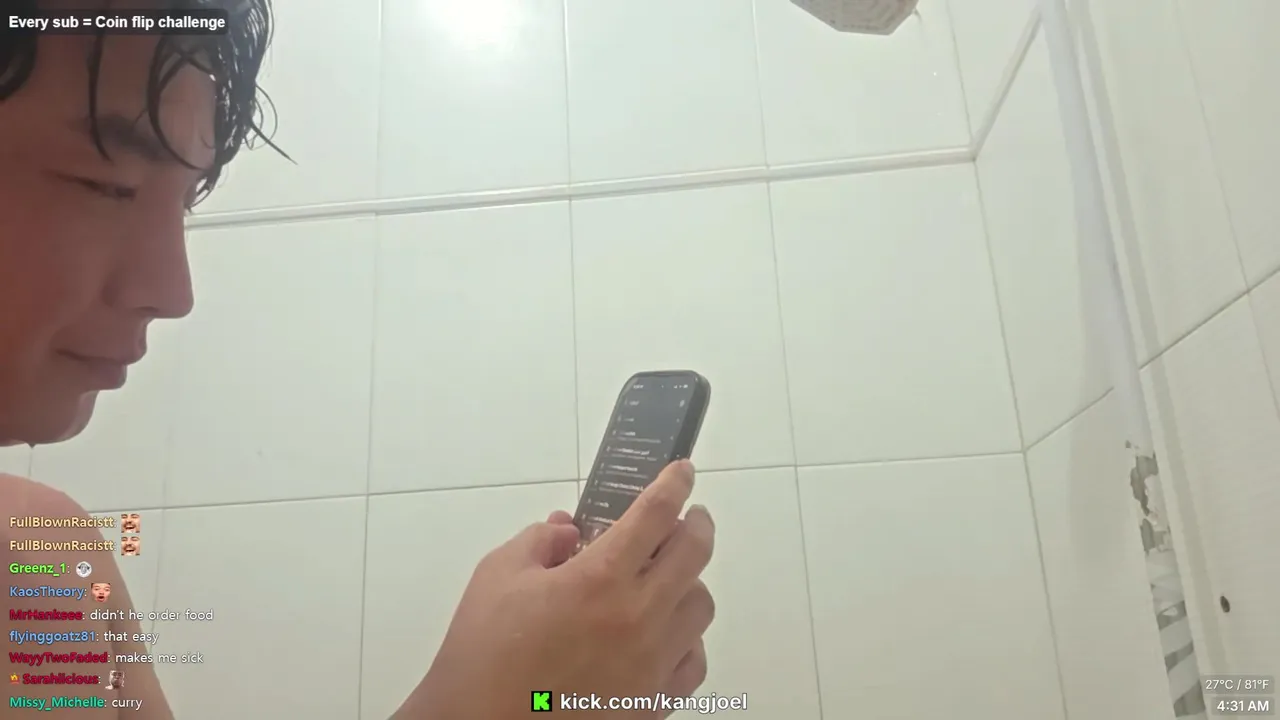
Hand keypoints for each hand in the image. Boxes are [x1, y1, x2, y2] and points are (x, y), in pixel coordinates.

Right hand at [396, 460, 714, 718]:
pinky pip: (692, 660)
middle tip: (689, 516)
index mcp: (599, 579)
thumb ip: (539, 541)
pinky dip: (686, 638)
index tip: (682, 471)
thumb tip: (568, 530)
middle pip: (694, 554)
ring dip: (689, 581)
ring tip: (667, 577)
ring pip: (700, 607)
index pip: (655, 514)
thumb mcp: (497, 577)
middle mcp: (637, 618)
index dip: (674, 484)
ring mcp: (651, 665)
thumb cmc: (483, 657)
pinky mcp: (653, 703)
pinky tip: (664, 634)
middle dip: (696, 524)